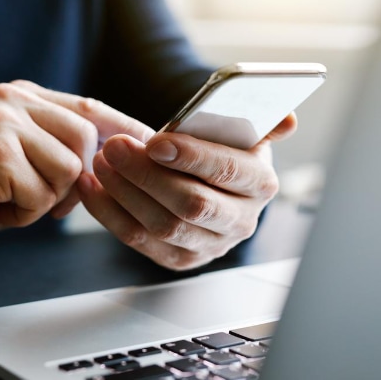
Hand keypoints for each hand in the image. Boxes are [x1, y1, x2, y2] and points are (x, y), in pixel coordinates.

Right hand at [0, 80, 152, 280]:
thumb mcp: (22, 158)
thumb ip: (61, 147)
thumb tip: (120, 155)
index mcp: (20, 95)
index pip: (88, 107)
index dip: (123, 130)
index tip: (152, 146)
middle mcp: (12, 100)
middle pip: (86, 141)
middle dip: (74, 181)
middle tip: (39, 199)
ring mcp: (3, 124)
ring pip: (69, 170)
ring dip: (46, 199)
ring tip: (8, 198)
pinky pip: (43, 195)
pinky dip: (25, 213)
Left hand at [77, 113, 297, 269]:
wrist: (208, 181)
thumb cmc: (220, 149)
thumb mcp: (242, 130)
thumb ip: (261, 121)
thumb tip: (288, 120)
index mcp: (260, 184)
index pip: (229, 172)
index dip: (192, 157)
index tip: (155, 142)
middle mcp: (240, 220)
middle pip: (191, 203)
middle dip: (147, 175)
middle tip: (115, 147)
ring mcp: (209, 245)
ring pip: (162, 225)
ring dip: (124, 192)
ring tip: (101, 162)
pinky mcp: (180, 259)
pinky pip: (138, 240)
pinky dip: (109, 213)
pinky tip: (92, 187)